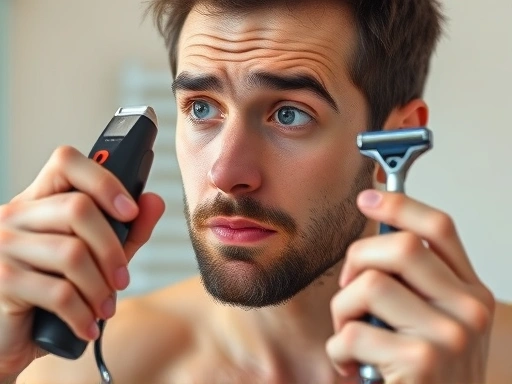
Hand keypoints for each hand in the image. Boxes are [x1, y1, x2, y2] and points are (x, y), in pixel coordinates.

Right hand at [0, 146, 164, 376]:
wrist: (8, 337)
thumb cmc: (53, 293)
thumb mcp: (98, 258)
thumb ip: (127, 230)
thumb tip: (154, 201)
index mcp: (39, 200)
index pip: (67, 162)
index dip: (104, 181)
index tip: (130, 210)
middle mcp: (17, 214)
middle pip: (78, 208)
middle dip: (112, 249)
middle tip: (122, 278)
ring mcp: (4, 244)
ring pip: (72, 253)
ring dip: (100, 287)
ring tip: (105, 307)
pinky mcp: (3, 279)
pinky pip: (59, 292)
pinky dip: (83, 313)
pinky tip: (88, 325)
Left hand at [326, 189, 494, 383]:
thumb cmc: (424, 375)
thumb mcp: (431, 323)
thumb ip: (414, 283)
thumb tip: (378, 230)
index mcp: (470, 293)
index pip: (440, 228)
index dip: (401, 205)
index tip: (368, 197)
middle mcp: (469, 309)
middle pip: (401, 246)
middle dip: (357, 259)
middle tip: (348, 289)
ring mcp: (449, 336)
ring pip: (369, 285)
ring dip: (342, 310)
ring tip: (348, 334)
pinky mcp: (421, 363)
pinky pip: (351, 332)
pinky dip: (337, 349)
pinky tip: (350, 365)